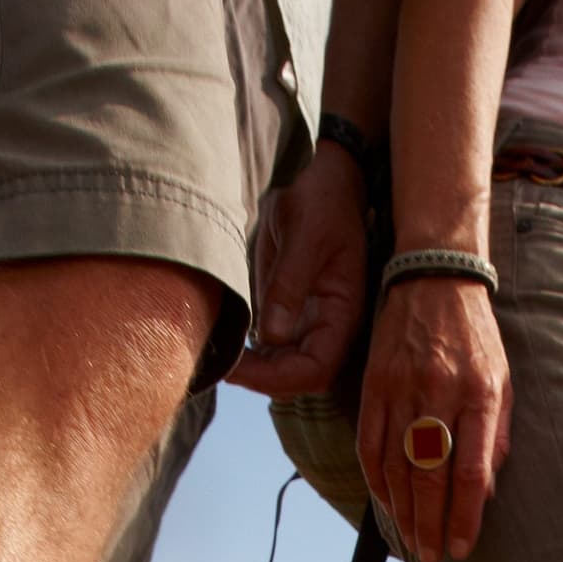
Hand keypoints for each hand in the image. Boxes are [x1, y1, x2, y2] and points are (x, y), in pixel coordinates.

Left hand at [226, 151, 371, 397]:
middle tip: (220, 365)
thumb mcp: (302, 234)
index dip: (279, 378)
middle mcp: (329, 327)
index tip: (241, 368)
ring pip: (283, 368)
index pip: (317, 369)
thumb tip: (270, 336)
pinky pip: (272, 349)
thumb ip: (288, 285)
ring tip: (219, 358)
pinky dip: (251, 355)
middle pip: (298, 378)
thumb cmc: (322, 201)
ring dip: (253, 371)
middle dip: (260, 379)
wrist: (325, 182)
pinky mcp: (292, 315)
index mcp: (343, 313)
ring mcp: (311, 323)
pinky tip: (228, 345)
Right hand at [356, 274, 508, 561]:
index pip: (471, 471)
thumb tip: (486, 490)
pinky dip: (377, 481)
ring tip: (413, 541)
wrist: (435, 279)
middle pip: (430, 475)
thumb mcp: (502, 381)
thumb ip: (495, 435)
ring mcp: (402, 389)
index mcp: (479, 395)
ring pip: (397, 465)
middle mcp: (439, 394)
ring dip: (404, 511)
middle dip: (431, 523)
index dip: (465, 515)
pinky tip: (387, 504)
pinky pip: (370, 444)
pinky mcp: (375, 384)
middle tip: (433, 555)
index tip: (463, 546)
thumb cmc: (476, 337)